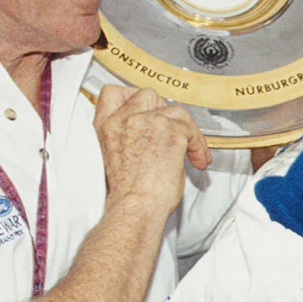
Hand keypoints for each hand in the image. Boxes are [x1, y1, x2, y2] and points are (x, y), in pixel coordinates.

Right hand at [93, 85, 209, 217]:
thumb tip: (150, 135)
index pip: (113, 93)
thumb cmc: (128, 195)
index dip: (132, 98)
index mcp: (105, 126)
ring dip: (186, 130)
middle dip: (164, 112)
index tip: (147, 110)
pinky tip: (196, 159)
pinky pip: (190, 128)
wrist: (135, 208)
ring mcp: (144, 121)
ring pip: (173, 109)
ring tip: (190, 151)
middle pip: (148, 95)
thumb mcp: (114, 158)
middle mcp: (122, 119)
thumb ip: (127, 137)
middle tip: (174, 132)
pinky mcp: (169, 130)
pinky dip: (198, 144)